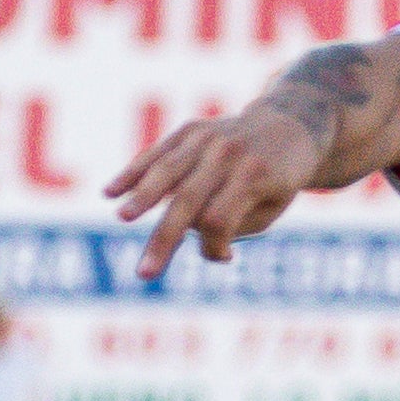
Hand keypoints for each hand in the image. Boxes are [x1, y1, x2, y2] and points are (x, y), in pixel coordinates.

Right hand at [109, 107, 326, 281]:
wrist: (290, 126)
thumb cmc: (280, 180)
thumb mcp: (272, 208)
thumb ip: (234, 225)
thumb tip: (196, 239)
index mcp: (254, 177)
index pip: (219, 219)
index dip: (214, 245)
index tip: (222, 256)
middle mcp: (227, 154)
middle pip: (189, 200)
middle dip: (164, 239)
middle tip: (144, 273)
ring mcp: (207, 138)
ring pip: (167, 171)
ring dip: (141, 197)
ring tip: (122, 218)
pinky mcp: (191, 130)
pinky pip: (157, 152)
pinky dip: (133, 172)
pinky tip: (109, 192)